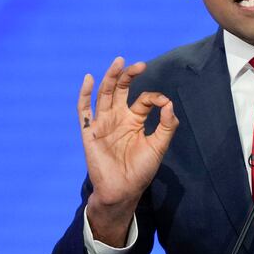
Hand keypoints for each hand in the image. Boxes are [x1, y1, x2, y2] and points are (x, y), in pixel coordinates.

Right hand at [78, 57, 178, 244]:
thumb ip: (167, 125)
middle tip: (139, 64)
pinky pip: (84, 110)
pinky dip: (84, 94)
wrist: (123, 191)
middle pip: (121, 90)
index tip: (164, 102)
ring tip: (118, 62)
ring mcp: (103, 123)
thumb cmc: (141, 170)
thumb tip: (169, 103)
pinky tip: (88, 79)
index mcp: (134, 120)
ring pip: (104, 95)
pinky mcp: (90, 132)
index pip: (144, 100)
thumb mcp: (159, 146)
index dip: (155, 98)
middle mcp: (118, 118)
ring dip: (110, 78)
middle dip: (128, 76)